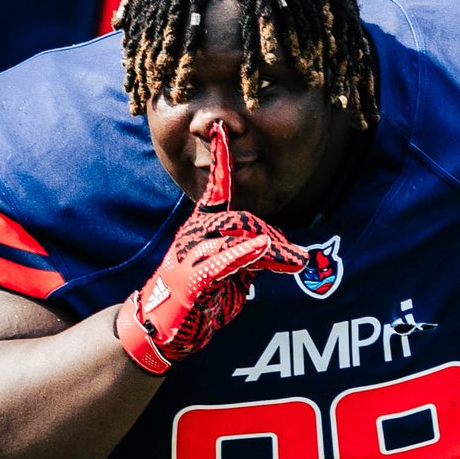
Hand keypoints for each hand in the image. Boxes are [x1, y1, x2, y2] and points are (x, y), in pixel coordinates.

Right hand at [116, 122, 308, 374]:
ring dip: (271, 250)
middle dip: (274, 237)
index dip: (220, 160)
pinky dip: (242, 254)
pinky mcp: (191, 280)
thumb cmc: (198, 301)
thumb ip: (249, 255)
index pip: (215, 189)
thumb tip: (272, 246)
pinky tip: (261, 248)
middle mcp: (194, 235)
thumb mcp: (231, 273)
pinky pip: (222, 262)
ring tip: (294, 263)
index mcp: (202, 228)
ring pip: (238, 238)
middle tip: (296, 259)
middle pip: (243, 219)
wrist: (162, 330)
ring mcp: (190, 255)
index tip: (221, 128)